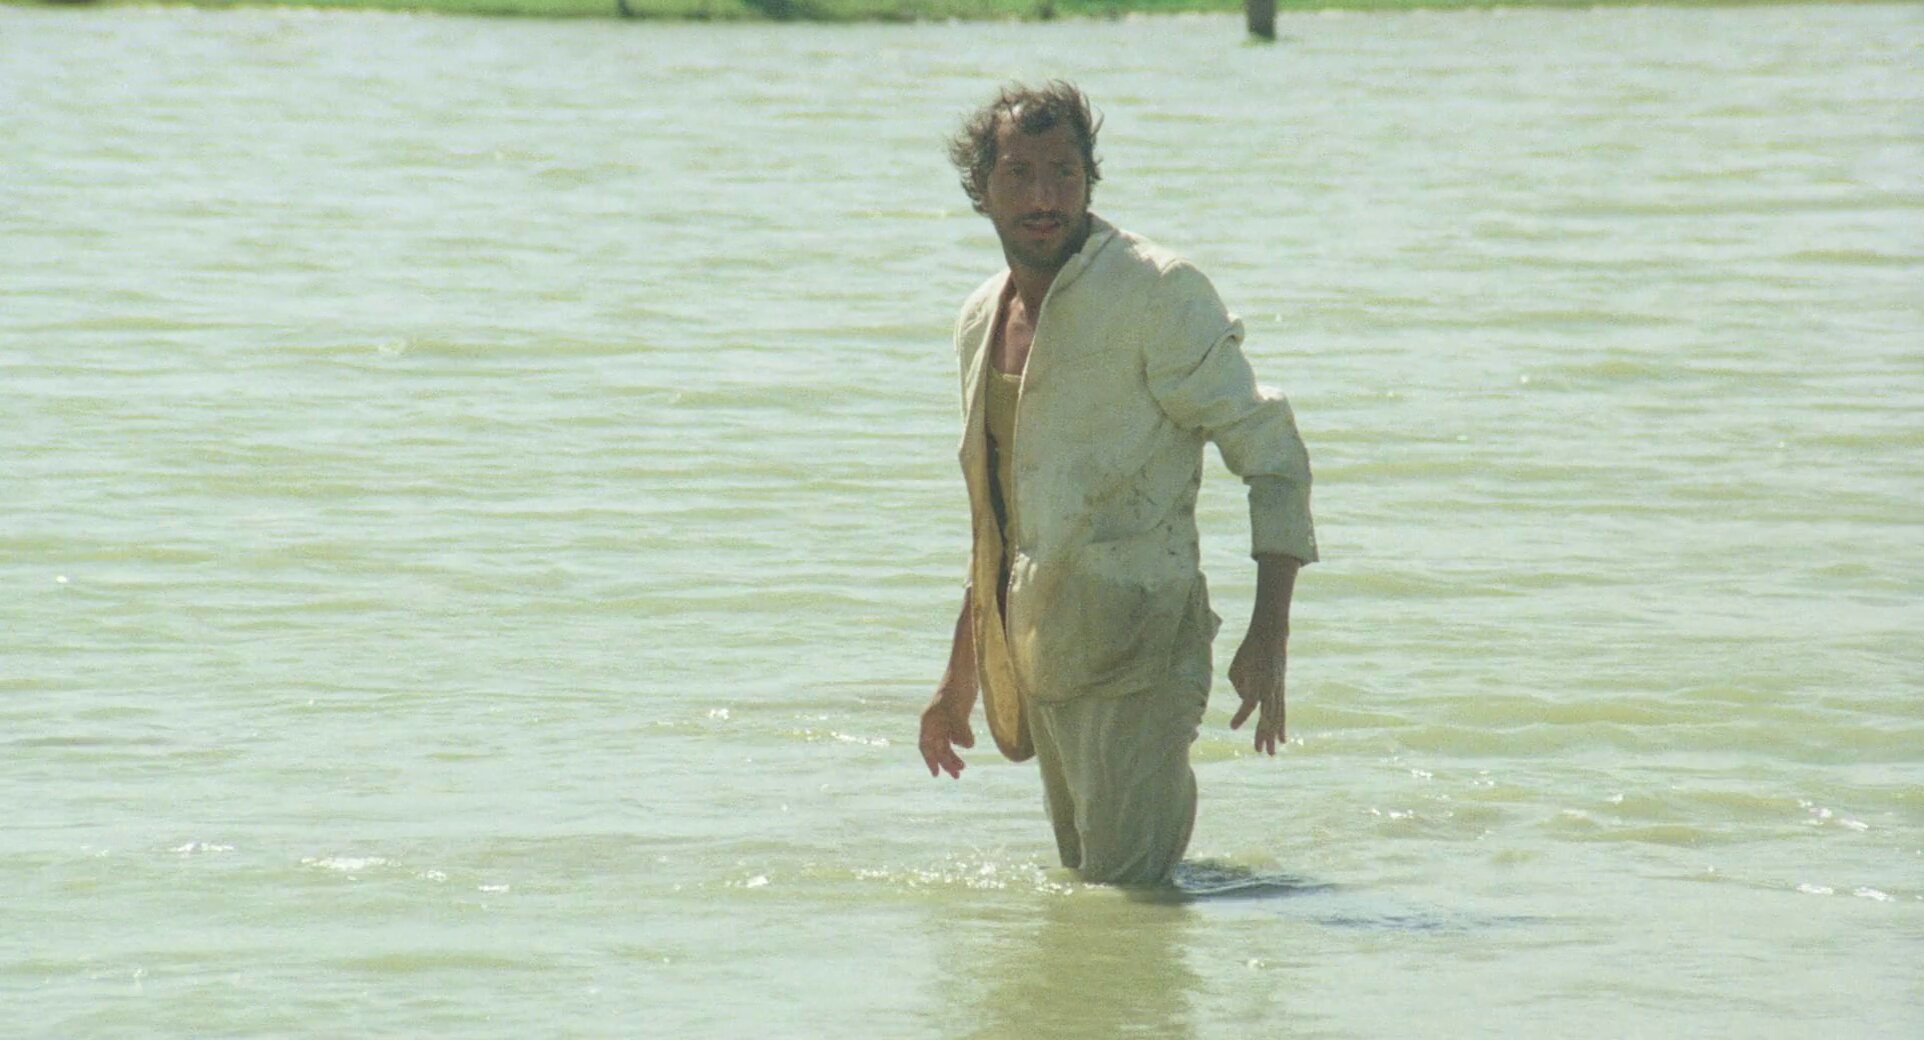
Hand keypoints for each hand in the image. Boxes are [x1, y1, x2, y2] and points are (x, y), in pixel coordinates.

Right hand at [918, 690, 975, 778]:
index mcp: (929, 721)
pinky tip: (967, 747)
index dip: (930, 761)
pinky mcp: (955, 716)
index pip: (926, 746)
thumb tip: (968, 747)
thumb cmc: (958, 689)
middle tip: (958, 775)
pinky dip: (960, 744)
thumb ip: (962, 730)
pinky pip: (954, 735)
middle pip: (937, 748)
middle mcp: (934, 722)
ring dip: (953, 755)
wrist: (965, 672)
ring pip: (946, 743)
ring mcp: (944, 719)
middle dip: (946, 762)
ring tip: (963, 767)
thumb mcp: (959, 711)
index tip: (936, 774)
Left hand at [1228, 623, 1287, 754]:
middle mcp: (1270, 688)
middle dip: (1262, 734)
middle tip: (1259, 752)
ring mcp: (1277, 690)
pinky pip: (1281, 711)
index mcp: (1257, 681)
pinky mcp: (1281, 690)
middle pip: (1266, 715)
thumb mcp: (1236, 668)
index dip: (1241, 716)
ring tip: (1272, 753)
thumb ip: (1239, 686)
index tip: (1232, 727)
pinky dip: (1281, 725)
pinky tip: (1283, 739)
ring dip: (1273, 735)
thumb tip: (1246, 701)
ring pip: (1276, 716)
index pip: (1249, 703)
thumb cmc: (1248, 651)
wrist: (1271, 636)